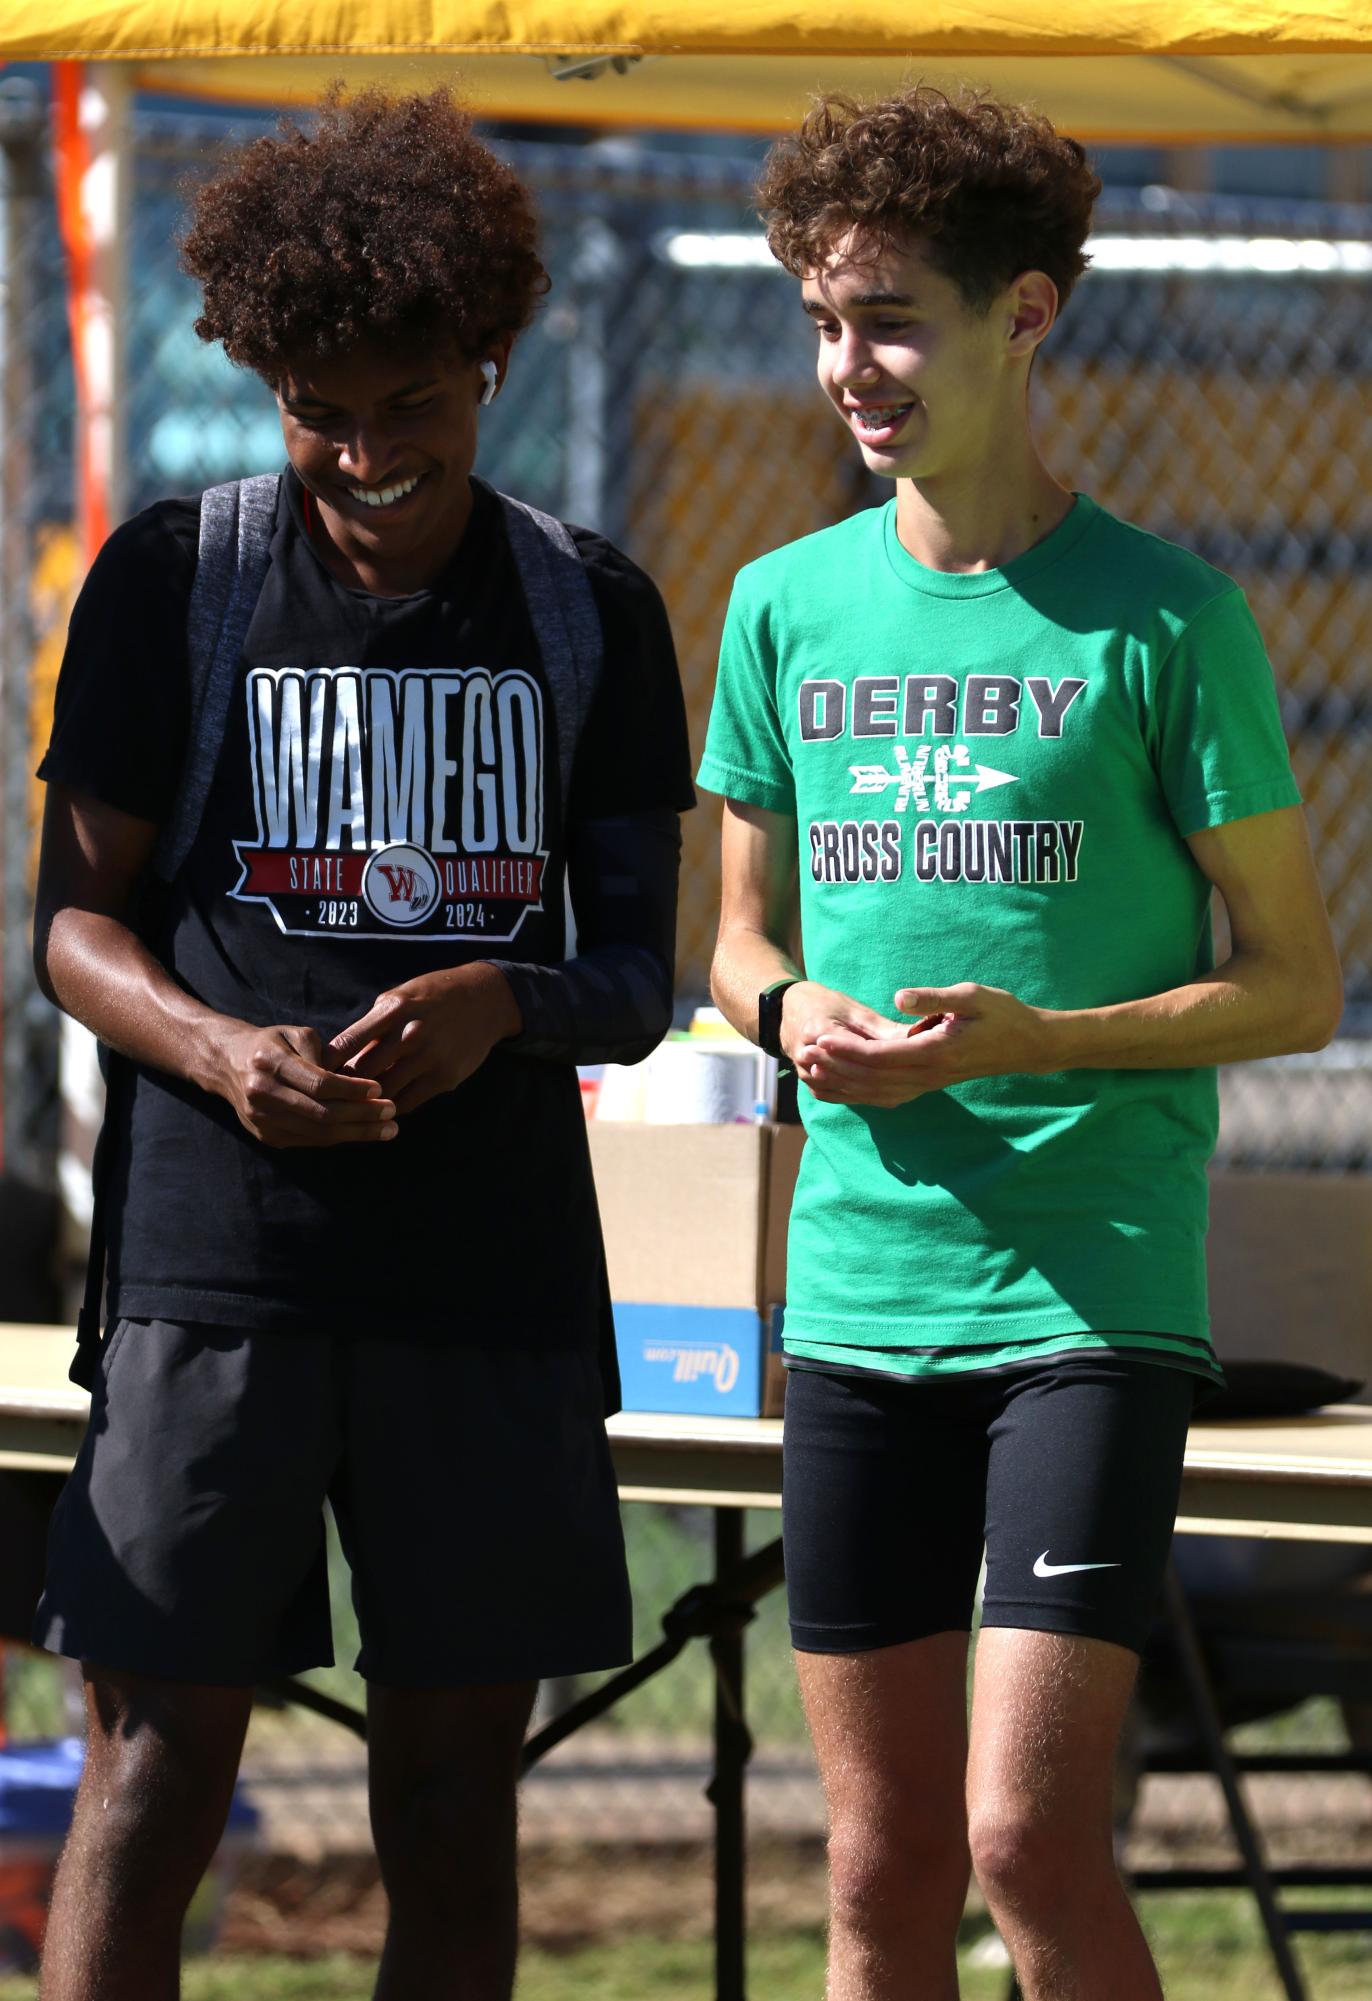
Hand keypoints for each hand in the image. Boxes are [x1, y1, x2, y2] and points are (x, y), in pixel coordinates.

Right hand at [209, 1022, 397, 1146]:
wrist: (227, 1063)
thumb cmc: (271, 1044)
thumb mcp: (296, 1033)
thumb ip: (324, 1053)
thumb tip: (353, 1081)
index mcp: (269, 1063)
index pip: (318, 1084)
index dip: (352, 1090)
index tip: (380, 1090)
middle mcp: (262, 1094)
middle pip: (321, 1114)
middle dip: (362, 1116)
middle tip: (392, 1113)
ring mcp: (261, 1120)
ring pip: (317, 1132)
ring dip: (357, 1132)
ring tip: (387, 1129)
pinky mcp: (266, 1136)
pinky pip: (309, 1140)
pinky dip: (338, 1137)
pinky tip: (362, 1132)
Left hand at [327, 963, 521, 1116]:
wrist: (484, 1001)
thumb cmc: (432, 997)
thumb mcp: (399, 998)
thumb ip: (372, 1026)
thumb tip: (340, 1058)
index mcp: (392, 1010)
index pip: (346, 1043)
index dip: (325, 1063)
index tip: (312, 1074)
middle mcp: (410, 1035)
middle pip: (361, 1072)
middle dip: (342, 1086)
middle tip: (328, 1096)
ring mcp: (429, 1059)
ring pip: (383, 1091)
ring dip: (366, 1100)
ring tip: (353, 1105)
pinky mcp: (445, 1078)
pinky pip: (408, 1102)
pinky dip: (391, 1106)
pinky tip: (382, 1105)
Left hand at [801, 982, 1054, 1106]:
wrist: (1027, 1045)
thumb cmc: (1002, 1014)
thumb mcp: (971, 996)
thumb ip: (933, 999)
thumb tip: (899, 997)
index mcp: (937, 1052)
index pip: (882, 1057)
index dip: (848, 1051)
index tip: (822, 1039)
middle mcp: (930, 1075)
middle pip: (872, 1079)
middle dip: (836, 1068)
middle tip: (804, 1053)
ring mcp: (929, 1084)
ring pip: (877, 1093)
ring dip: (843, 1084)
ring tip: (811, 1071)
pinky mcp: (928, 1084)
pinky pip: (888, 1097)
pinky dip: (860, 1095)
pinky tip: (840, 1089)